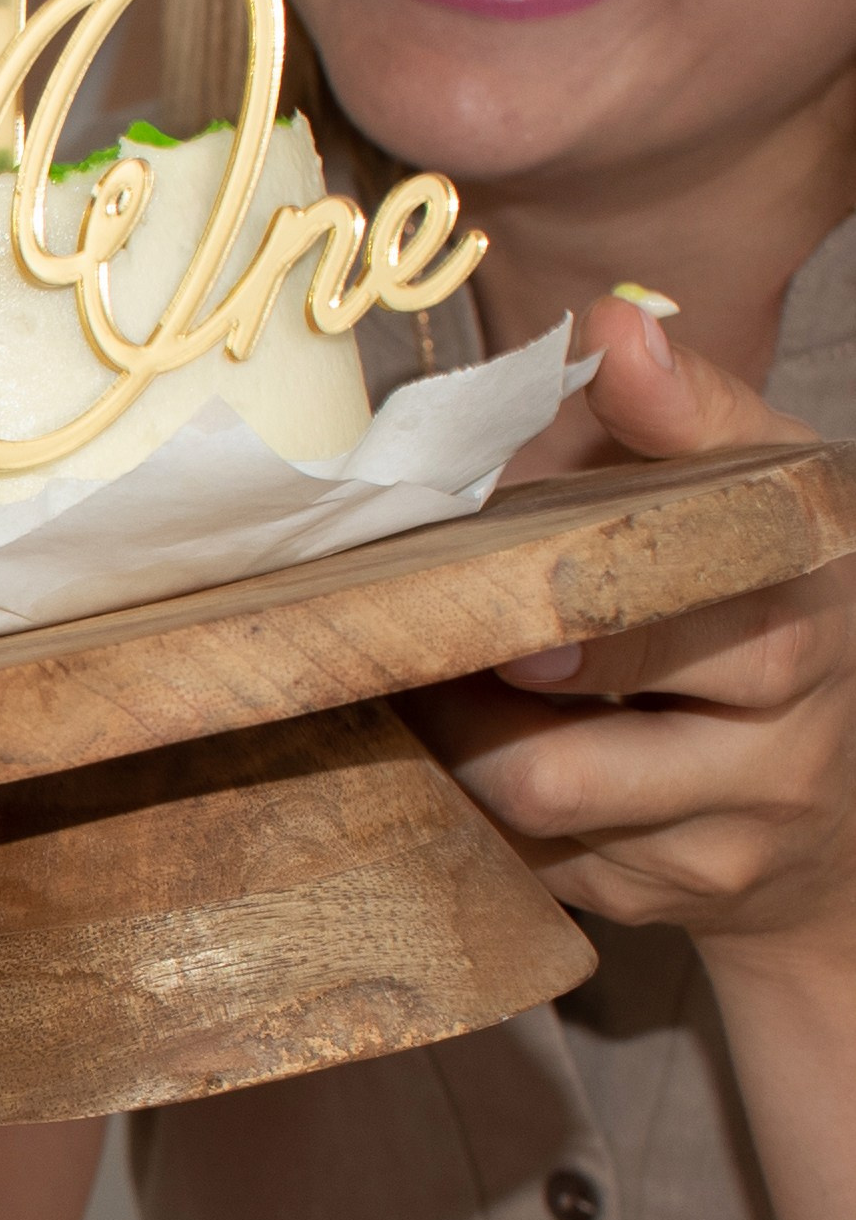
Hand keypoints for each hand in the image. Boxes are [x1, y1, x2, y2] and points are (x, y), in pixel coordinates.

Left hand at [402, 293, 855, 957]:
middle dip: (475, 695)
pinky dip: (469, 799)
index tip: (511, 626)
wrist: (825, 790)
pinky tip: (451, 742)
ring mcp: (723, 837)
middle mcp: (783, 735)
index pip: (713, 607)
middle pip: (589, 742)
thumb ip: (683, 408)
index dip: (596, 619)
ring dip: (454, 738)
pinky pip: (530, 856)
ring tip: (416, 675)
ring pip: (540, 800)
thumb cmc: (750, 596)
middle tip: (406, 639)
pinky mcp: (661, 898)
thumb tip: (615, 321)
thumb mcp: (748, 489)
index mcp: (803, 606)